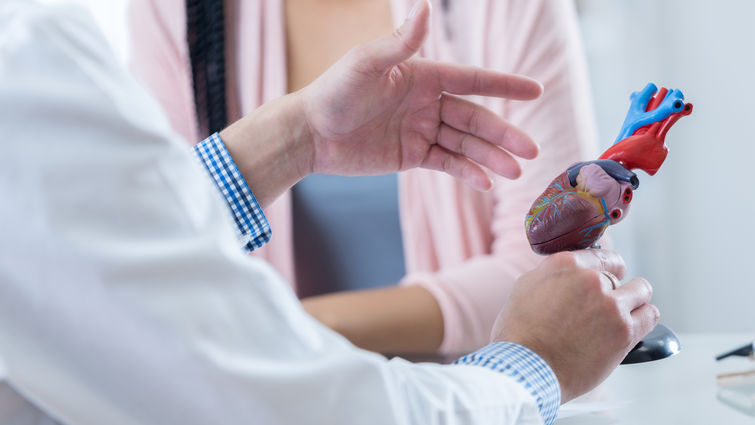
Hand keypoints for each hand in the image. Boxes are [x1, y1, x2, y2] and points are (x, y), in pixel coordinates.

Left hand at [300, 0, 542, 190]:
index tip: (537, 91)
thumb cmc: (333, 92)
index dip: (505, 85)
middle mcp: (427, 102)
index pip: (473, 80)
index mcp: (423, 75)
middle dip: (504, 134)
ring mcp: (421, 130)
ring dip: (490, 157)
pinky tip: (485, 182)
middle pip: (475, 118)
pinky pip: (446, 163)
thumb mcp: (366, 64)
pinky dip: (466, 172)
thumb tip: (425, 6)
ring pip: (465, 144)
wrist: (310, 134)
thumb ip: (399, 41)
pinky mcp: (411, 155)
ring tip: (516, 172)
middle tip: (531, 151)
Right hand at [491, 250, 659, 402]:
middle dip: (612, 288)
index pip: (601, 255)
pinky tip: (633, 325)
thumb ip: (554, 274)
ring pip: (641, 290)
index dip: (603, 268)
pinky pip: (650, 314)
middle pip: (618, 274)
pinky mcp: (625, 332)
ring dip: (632, 300)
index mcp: (566, 264)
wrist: (527, 369)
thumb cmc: (519, 333)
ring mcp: (611, 305)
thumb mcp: (525, 287)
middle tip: (601, 306)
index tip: (605, 277)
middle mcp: (591, 279)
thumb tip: (571, 272)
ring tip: (621, 313)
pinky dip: (643, 318)